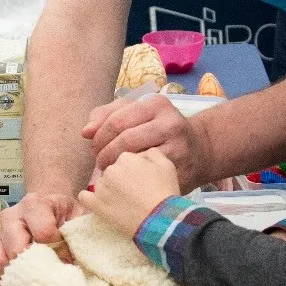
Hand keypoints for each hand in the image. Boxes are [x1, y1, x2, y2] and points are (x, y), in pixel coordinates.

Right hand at [0, 191, 77, 282]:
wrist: (51, 206)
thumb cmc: (66, 212)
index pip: (43, 233)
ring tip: (34, 280)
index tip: (68, 256)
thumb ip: (79, 232)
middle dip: (36, 264)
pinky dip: (6, 279)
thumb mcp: (78, 215)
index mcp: (34, 204)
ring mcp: (0, 233)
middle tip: (50, 271)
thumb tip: (70, 261)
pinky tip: (20, 285)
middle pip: (17, 249)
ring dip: (17, 273)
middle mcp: (12, 216)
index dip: (58, 249)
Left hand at [78, 149, 179, 238]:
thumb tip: (144, 151)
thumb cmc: (165, 192)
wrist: (159, 220)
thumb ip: (152, 152)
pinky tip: (100, 204)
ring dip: (108, 190)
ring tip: (123, 202)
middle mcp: (111, 169)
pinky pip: (84, 197)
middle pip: (112, 171)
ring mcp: (101, 187)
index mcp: (126, 157)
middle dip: (120, 179)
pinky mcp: (95, 204)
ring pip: (101, 184)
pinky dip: (90, 199)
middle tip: (133, 192)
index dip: (132, 170)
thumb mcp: (166, 165)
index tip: (140, 180)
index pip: (124, 160)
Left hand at [82, 94, 213, 190]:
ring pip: (137, 160)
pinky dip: (132, 181)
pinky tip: (126, 181)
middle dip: (105, 154)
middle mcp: (170, 123)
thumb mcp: (136, 113)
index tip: (94, 147)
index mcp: (156, 104)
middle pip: (126, 140)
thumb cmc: (158, 130)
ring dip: (116, 169)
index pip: (117, 120)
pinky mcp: (182, 172)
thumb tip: (85, 131)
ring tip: (110, 171)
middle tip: (100, 162)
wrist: (199, 150)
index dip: (100, 137)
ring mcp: (179, 149)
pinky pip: (148, 178)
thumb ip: (106, 116)